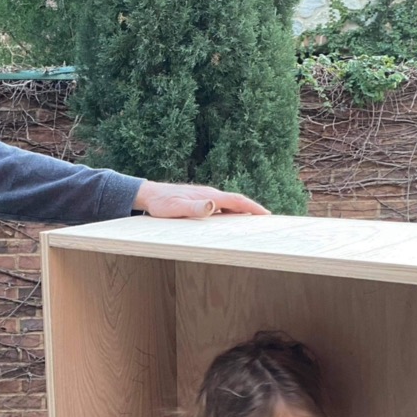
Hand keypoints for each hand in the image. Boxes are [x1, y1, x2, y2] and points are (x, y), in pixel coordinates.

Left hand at [133, 181, 269, 218]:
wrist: (149, 194)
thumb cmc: (161, 203)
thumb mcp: (177, 208)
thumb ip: (195, 207)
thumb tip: (214, 205)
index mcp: (209, 196)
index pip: (237, 201)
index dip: (253, 207)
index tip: (267, 214)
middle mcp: (210, 194)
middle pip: (236, 201)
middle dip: (252, 209)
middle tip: (266, 220)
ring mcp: (205, 196)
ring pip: (229, 204)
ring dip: (242, 211)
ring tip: (252, 222)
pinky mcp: (199, 199)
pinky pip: (220, 206)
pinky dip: (230, 212)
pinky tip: (229, 220)